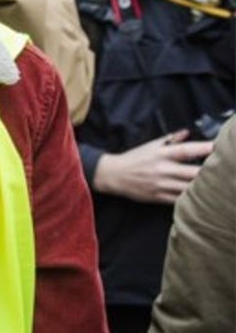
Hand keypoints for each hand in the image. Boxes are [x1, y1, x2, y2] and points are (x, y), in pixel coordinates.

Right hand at [93, 130, 215, 203]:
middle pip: (193, 173)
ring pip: (189, 188)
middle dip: (208, 172)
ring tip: (212, 183)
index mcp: (161, 154)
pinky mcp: (159, 197)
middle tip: (219, 169)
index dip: (204, 148)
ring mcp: (161, 185)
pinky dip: (190, 198)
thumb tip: (187, 133)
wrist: (113, 175)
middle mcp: (162, 169)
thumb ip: (171, 139)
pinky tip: (198, 195)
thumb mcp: (150, 145)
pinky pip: (180, 200)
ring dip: (202, 186)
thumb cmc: (134, 158)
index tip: (216, 146)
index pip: (186, 150)